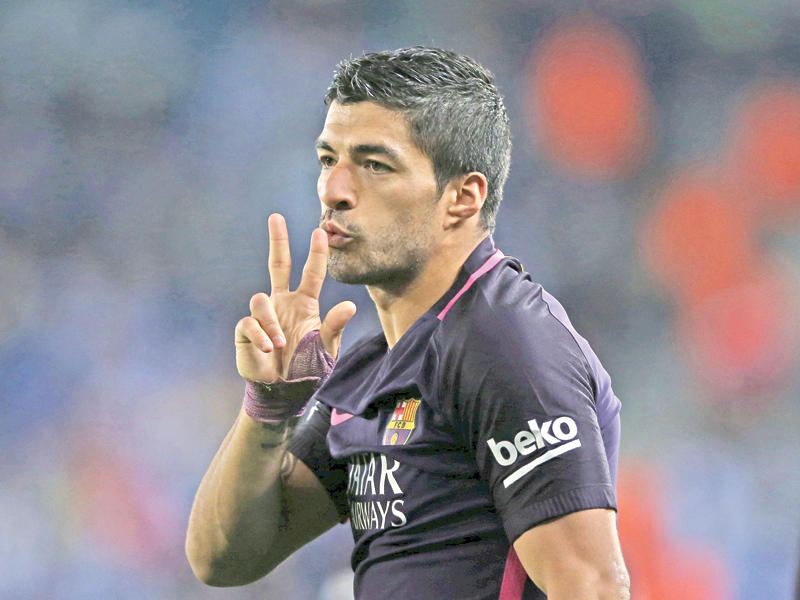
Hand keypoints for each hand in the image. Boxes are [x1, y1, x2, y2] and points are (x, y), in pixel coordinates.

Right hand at [234, 213, 355, 382]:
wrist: (284, 392)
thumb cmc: (308, 369)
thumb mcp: (326, 350)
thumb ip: (335, 327)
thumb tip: (350, 306)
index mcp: (305, 304)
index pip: (311, 273)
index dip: (316, 253)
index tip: (320, 231)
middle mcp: (284, 303)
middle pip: (278, 264)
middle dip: (278, 240)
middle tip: (276, 217)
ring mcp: (264, 315)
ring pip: (261, 299)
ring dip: (271, 323)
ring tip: (278, 344)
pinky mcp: (246, 330)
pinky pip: (249, 322)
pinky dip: (260, 336)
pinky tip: (267, 349)